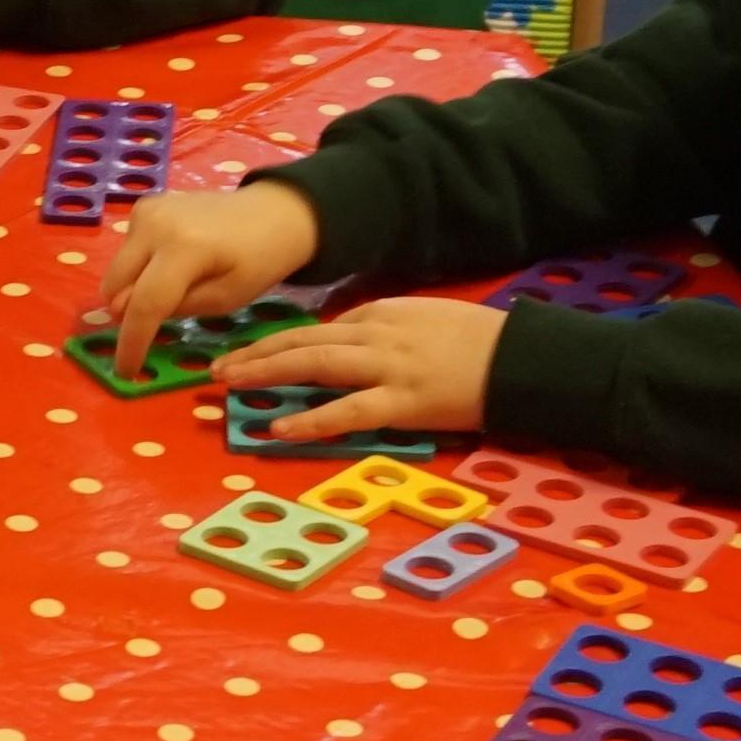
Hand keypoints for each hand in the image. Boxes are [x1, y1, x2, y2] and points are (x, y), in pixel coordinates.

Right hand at [98, 182, 322, 365]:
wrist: (271, 212)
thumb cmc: (259, 261)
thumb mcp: (227, 299)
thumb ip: (178, 309)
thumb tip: (128, 313)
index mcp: (185, 247)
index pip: (145, 304)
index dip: (131, 343)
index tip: (126, 372)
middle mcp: (155, 223)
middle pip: (116, 287)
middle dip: (128, 315)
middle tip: (155, 327)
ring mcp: (146, 211)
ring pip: (116, 272)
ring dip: (132, 291)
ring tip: (171, 290)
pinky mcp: (142, 206)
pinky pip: (124, 253)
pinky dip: (138, 269)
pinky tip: (168, 267)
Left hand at [216, 295, 506, 444]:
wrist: (521, 358)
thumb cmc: (479, 343)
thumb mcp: (426, 319)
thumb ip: (386, 329)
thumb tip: (349, 341)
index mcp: (383, 313)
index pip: (320, 326)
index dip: (281, 341)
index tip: (250, 352)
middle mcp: (377, 334)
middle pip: (305, 339)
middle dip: (257, 352)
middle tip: (218, 367)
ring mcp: (388, 367)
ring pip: (316, 364)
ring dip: (268, 372)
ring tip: (230, 384)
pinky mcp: (403, 401)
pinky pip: (347, 411)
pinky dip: (310, 418)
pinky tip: (279, 427)